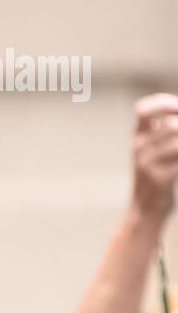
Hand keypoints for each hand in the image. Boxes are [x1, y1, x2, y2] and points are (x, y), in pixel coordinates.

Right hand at [131, 93, 177, 222]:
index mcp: (137, 139)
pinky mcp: (159, 179)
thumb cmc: (156, 176)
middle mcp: (139, 149)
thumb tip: (177, 114)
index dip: (163, 103)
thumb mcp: (152, 150)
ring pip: (176, 142)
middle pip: (170, 126)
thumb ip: (164, 131)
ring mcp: (147, 164)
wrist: (145, 210)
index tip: (177, 108)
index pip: (143, 110)